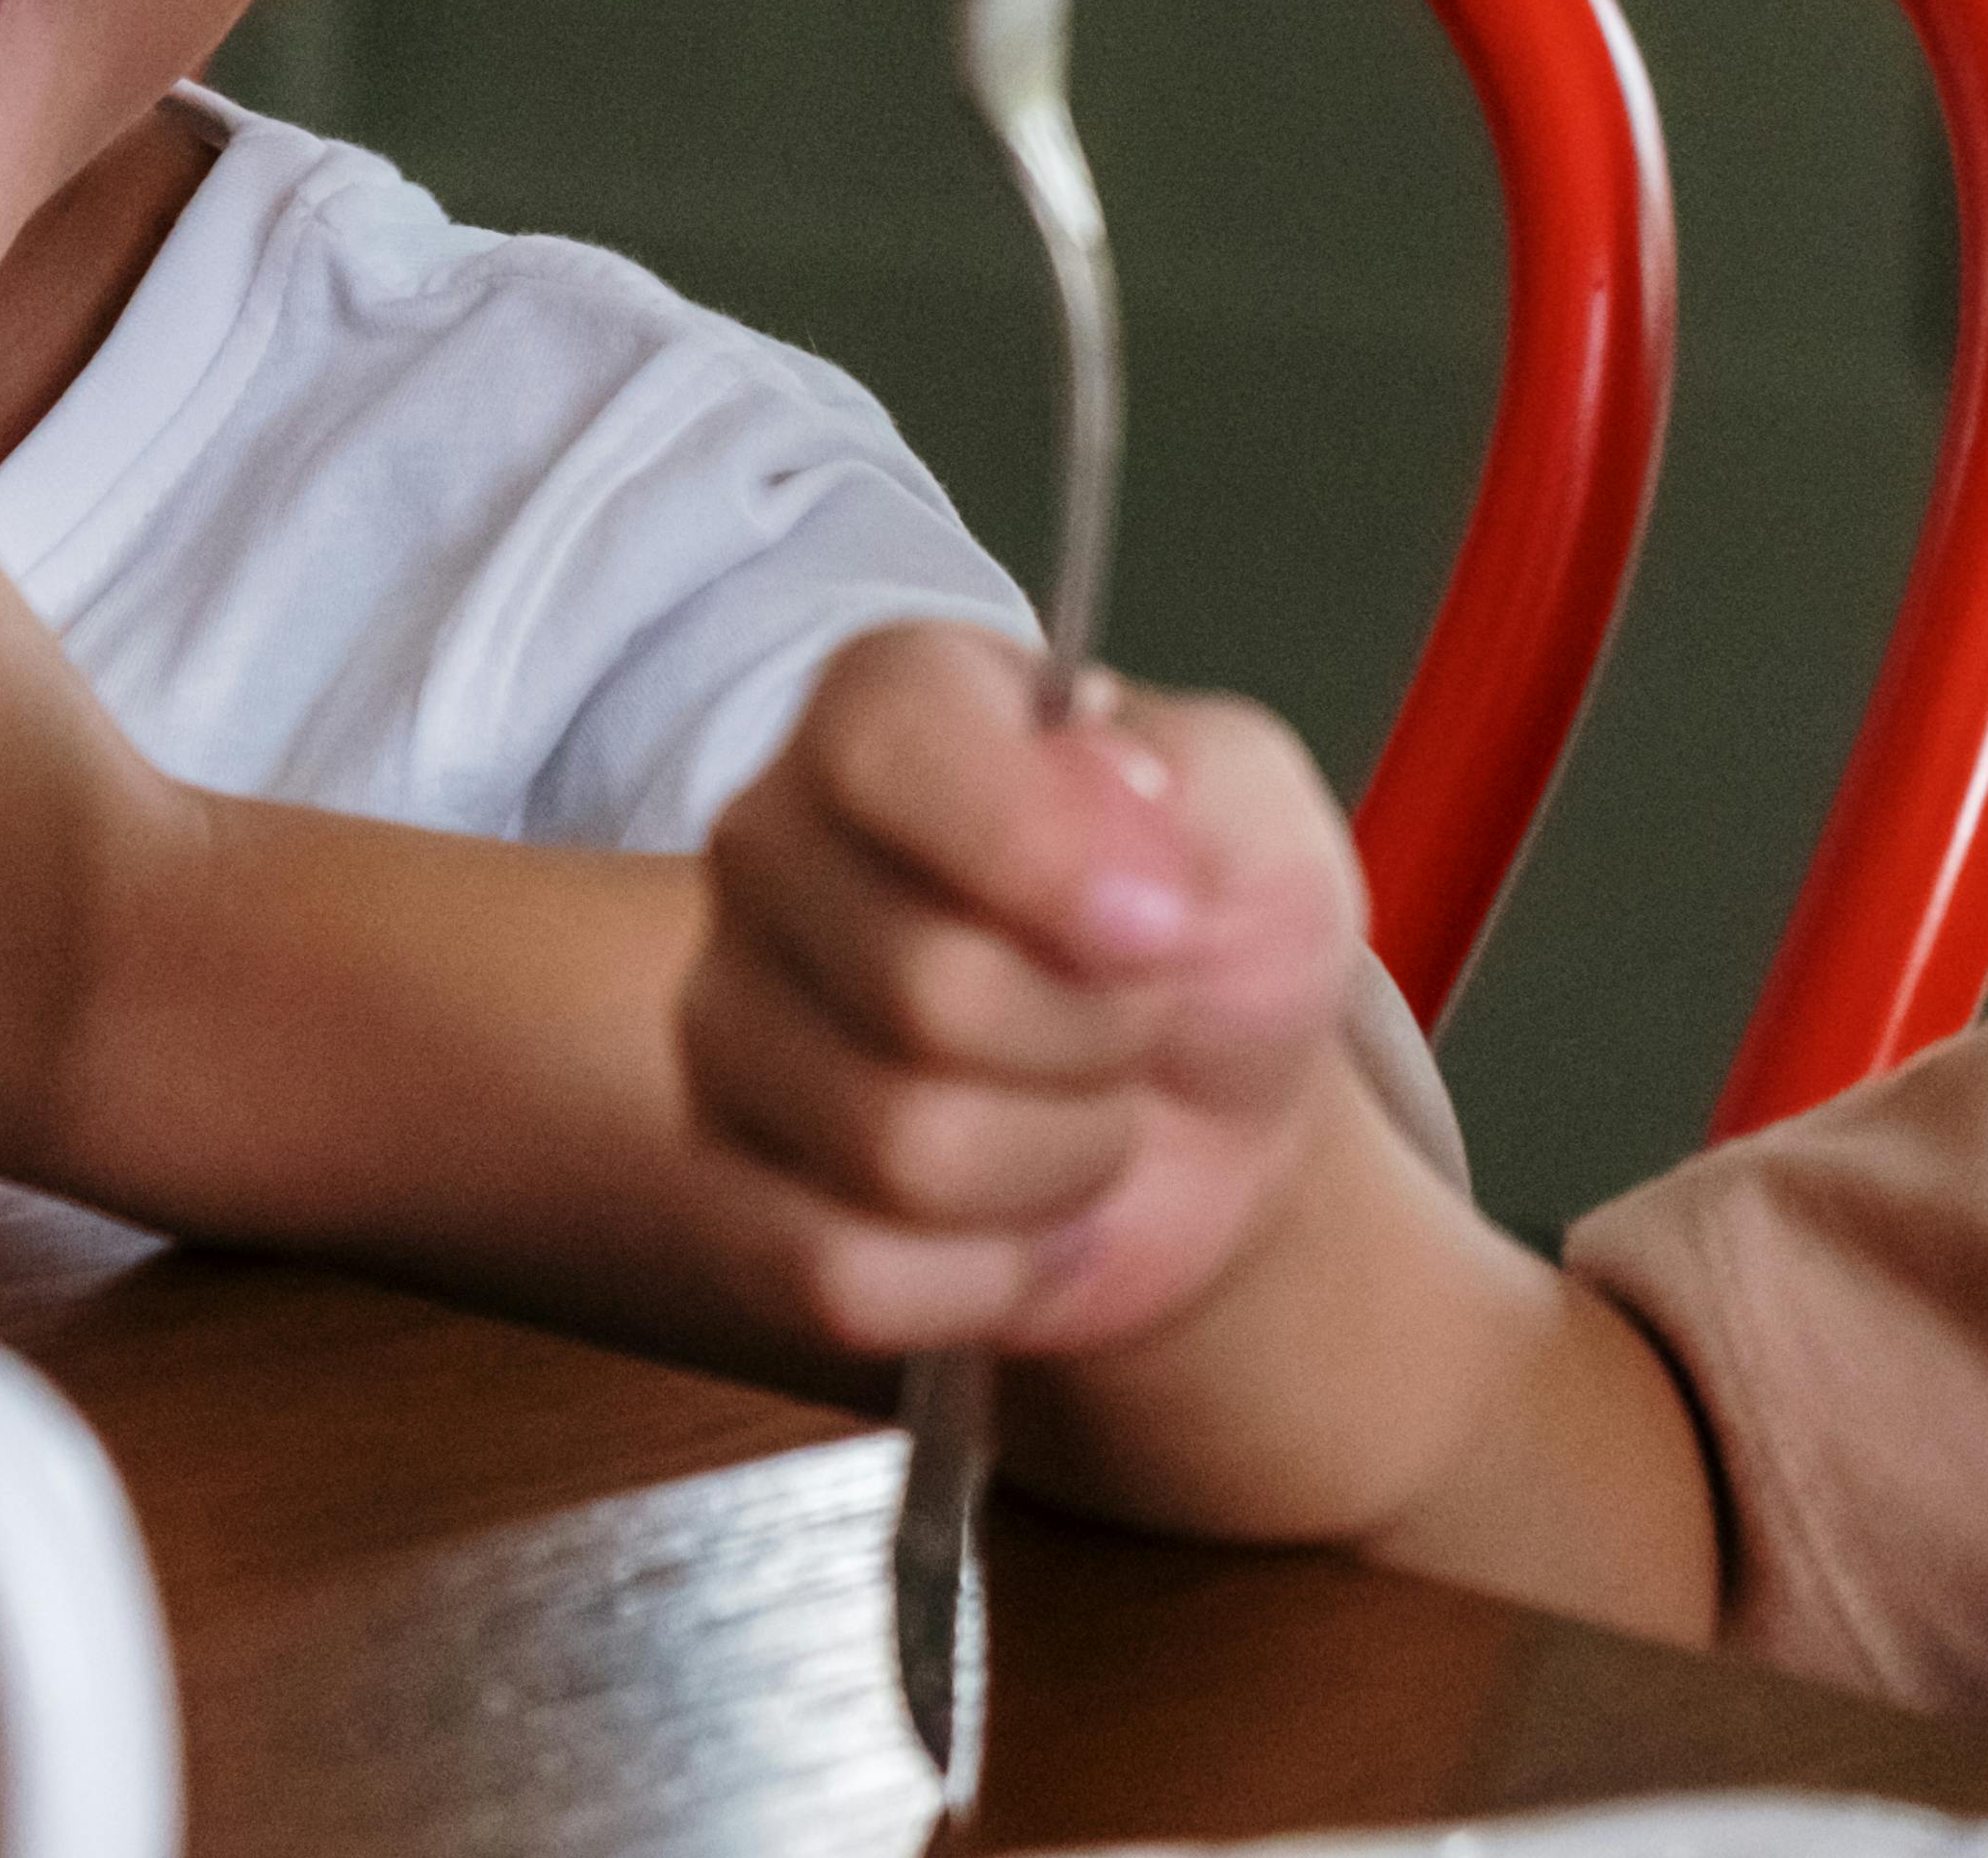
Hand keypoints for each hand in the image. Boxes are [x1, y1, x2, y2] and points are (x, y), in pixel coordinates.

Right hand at [681, 621, 1371, 1361]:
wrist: (1211, 1105)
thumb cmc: (1215, 929)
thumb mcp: (1260, 815)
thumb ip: (1195, 775)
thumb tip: (1095, 789)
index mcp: (885, 705)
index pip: (887, 756)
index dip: (1043, 859)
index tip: (1165, 921)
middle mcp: (770, 844)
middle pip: (924, 990)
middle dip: (1099, 1041)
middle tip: (1134, 1017)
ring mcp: (728, 1023)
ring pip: (899, 1150)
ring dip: (1062, 1163)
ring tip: (1085, 1111)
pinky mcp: (727, 1192)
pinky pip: (837, 1278)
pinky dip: (985, 1281)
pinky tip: (1025, 1222)